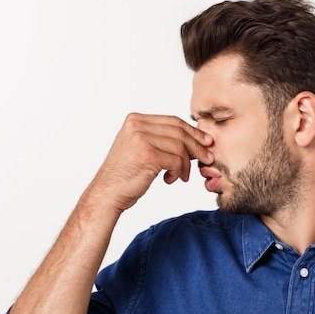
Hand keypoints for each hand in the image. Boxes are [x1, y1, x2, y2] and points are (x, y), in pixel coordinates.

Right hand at [86, 113, 213, 212]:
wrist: (106, 194)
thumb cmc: (125, 175)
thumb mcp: (139, 148)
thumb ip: (159, 138)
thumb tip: (194, 138)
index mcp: (135, 120)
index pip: (173, 121)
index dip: (193, 131)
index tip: (206, 142)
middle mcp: (137, 125)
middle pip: (179, 131)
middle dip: (197, 145)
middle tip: (207, 158)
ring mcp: (141, 139)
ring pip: (180, 146)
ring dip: (186, 164)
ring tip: (183, 176)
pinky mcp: (147, 155)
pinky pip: (176, 160)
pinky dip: (179, 172)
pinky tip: (171, 179)